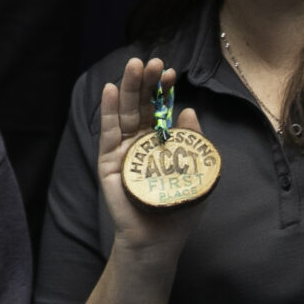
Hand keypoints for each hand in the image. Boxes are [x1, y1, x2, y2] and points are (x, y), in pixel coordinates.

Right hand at [95, 58, 206, 269]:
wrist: (157, 241)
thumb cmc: (178, 211)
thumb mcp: (196, 173)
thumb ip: (193, 142)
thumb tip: (190, 110)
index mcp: (161, 142)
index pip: (161, 109)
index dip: (164, 90)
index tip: (172, 73)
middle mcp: (140, 141)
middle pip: (141, 105)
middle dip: (146, 83)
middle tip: (153, 62)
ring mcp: (123, 150)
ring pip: (124, 112)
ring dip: (128, 88)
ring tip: (134, 66)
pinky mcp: (108, 162)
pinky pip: (108, 132)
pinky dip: (108, 110)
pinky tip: (110, 89)